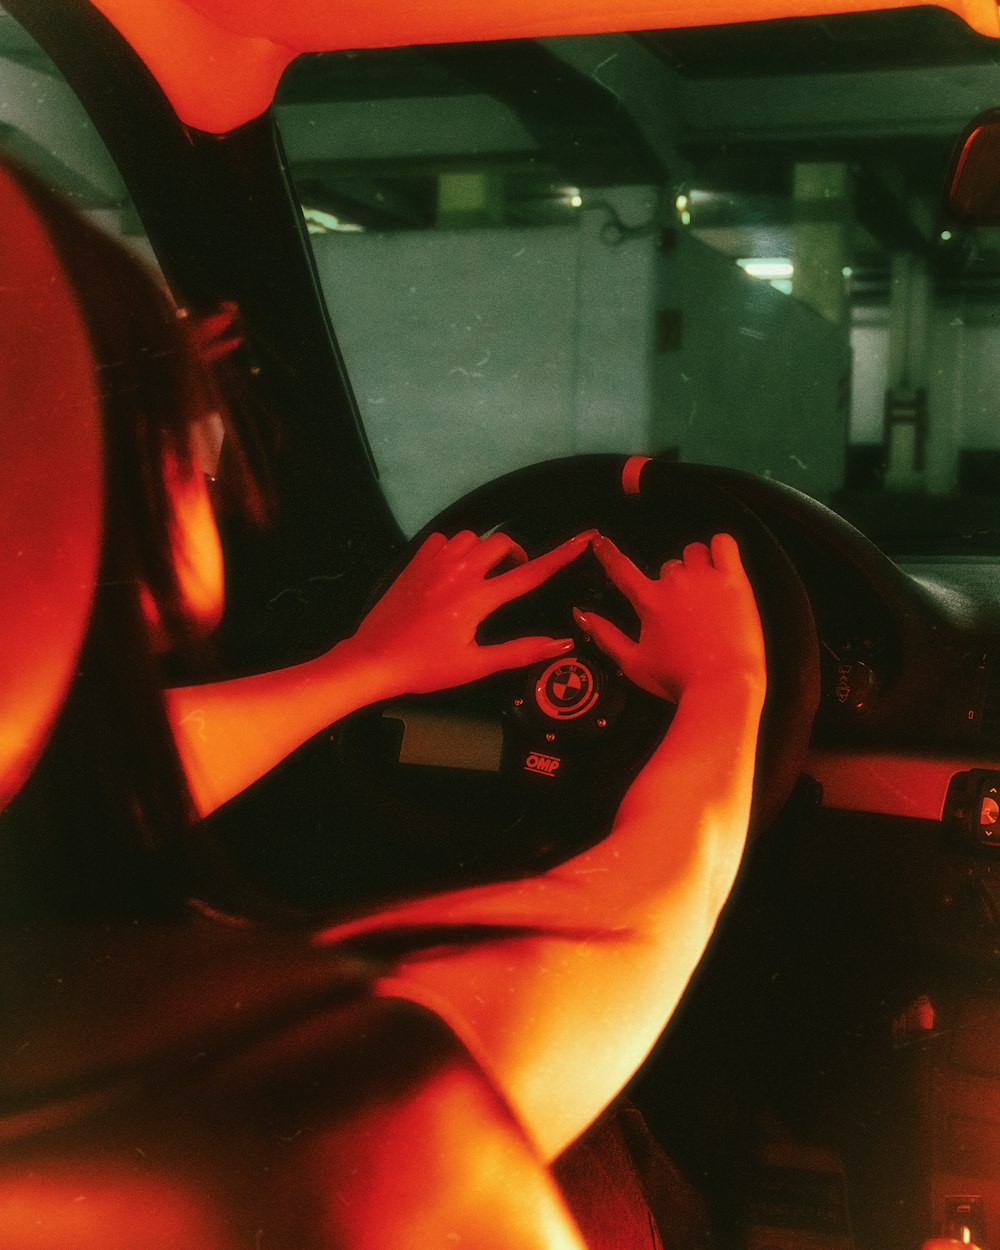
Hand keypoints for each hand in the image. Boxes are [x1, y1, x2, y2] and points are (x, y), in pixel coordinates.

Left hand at [348, 529, 594, 696]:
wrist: (374, 659)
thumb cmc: (426, 668)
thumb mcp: (476, 666)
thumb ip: (521, 651)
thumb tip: (562, 643)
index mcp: (478, 598)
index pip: (531, 573)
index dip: (563, 554)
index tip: (585, 537)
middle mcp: (459, 572)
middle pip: (502, 544)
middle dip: (515, 556)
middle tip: (510, 578)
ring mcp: (435, 562)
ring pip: (473, 537)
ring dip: (485, 551)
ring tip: (481, 576)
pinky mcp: (416, 561)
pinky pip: (446, 539)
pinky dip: (457, 549)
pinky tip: (452, 571)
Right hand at [575, 532, 765, 702]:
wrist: (722, 687)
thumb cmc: (679, 680)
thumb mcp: (633, 663)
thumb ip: (605, 635)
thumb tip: (581, 616)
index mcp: (650, 602)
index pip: (620, 567)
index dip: (607, 552)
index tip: (600, 542)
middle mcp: (675, 583)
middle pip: (668, 565)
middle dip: (673, 581)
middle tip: (685, 608)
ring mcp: (706, 578)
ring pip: (694, 552)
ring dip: (696, 565)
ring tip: (706, 591)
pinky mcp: (734, 580)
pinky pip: (724, 543)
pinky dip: (720, 549)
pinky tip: (721, 566)